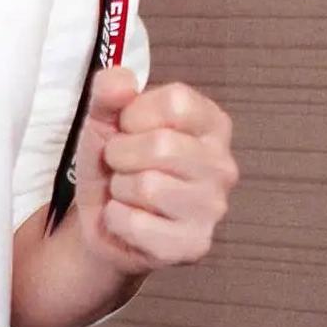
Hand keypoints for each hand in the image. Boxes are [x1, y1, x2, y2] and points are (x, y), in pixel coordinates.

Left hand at [70, 67, 238, 277]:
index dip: (135, 115)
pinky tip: (128, 218)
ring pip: (148, 187)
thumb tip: (120, 82)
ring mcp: (213, 209)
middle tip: (122, 165)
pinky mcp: (194, 245)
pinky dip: (117, 219)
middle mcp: (223, 165)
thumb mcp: (105, 119)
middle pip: (162, 146)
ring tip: (126, 191)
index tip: (128, 128)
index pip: (176, 103)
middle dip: (122, 155)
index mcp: (212, 125)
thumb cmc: (115, 165)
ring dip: (119, 189)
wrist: (103, 222)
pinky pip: (137, 224)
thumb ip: (109, 91)